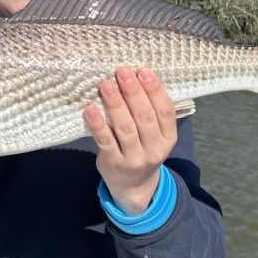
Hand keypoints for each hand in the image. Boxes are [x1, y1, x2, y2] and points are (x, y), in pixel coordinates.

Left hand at [83, 67, 177, 215]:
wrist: (133, 187)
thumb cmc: (143, 149)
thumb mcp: (156, 136)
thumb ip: (149, 112)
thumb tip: (134, 77)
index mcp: (168, 138)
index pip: (165, 111)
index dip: (155, 90)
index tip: (143, 71)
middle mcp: (154, 149)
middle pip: (144, 117)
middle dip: (133, 92)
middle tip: (122, 72)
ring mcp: (133, 158)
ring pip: (125, 128)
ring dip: (115, 104)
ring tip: (106, 84)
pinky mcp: (113, 162)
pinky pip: (104, 140)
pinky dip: (97, 123)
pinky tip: (90, 108)